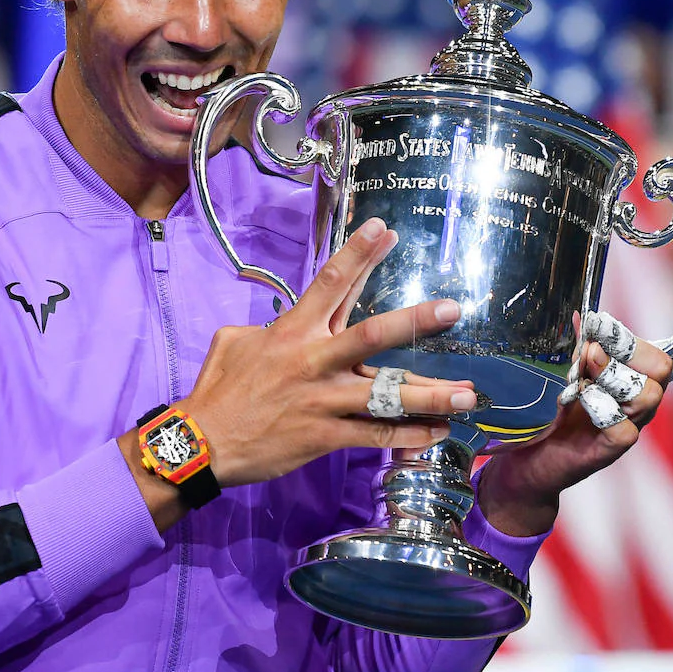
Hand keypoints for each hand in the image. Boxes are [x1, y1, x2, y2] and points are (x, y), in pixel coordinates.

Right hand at [181, 217, 477, 486]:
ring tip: (470, 394)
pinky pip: (375, 435)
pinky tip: (438, 432)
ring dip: (431, 394)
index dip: (358, 253)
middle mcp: (313, 361)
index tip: (384, 228)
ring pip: (385, 394)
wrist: (202, 443)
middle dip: (415, 321)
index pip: (330, 283)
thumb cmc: (218, 389)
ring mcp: (322, 400)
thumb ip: (265, 327)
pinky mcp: (324, 436)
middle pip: (372, 336)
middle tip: (453, 309)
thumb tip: (279, 324)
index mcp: (292, 331)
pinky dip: (409, 435)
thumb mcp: (234, 341)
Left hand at [476, 309, 672, 536]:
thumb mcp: (570, 369)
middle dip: (627, 350)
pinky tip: (577, 404)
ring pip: (647, 395)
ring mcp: (632, 425)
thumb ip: (583, 344)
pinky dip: (598, 408)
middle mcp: (642, 402)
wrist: (535, 457)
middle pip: (661, 368)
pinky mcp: (614, 448)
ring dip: (609, 376)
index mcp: (638, 377)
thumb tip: (581, 316)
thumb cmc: (559, 409)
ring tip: (579, 377)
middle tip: (590, 350)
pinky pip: (623, 426)